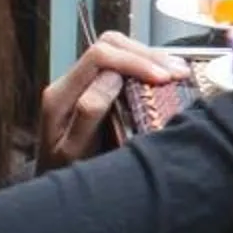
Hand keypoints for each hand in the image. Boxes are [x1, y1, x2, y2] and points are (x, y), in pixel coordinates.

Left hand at [37, 31, 190, 171]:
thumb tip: (112, 76)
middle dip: (146, 55)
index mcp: (60, 95)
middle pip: (109, 44)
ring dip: (150, 57)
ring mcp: (81, 81)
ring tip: (178, 71)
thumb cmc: (66, 173)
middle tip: (177, 72)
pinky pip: (121, 61)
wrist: (54, 188)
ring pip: (117, 47)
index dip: (133, 62)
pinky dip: (147, 64)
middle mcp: (69, 81)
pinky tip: (166, 74)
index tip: (162, 78)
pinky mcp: (94, 86)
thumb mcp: (75, 152)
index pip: (98, 57)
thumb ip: (88, 114)